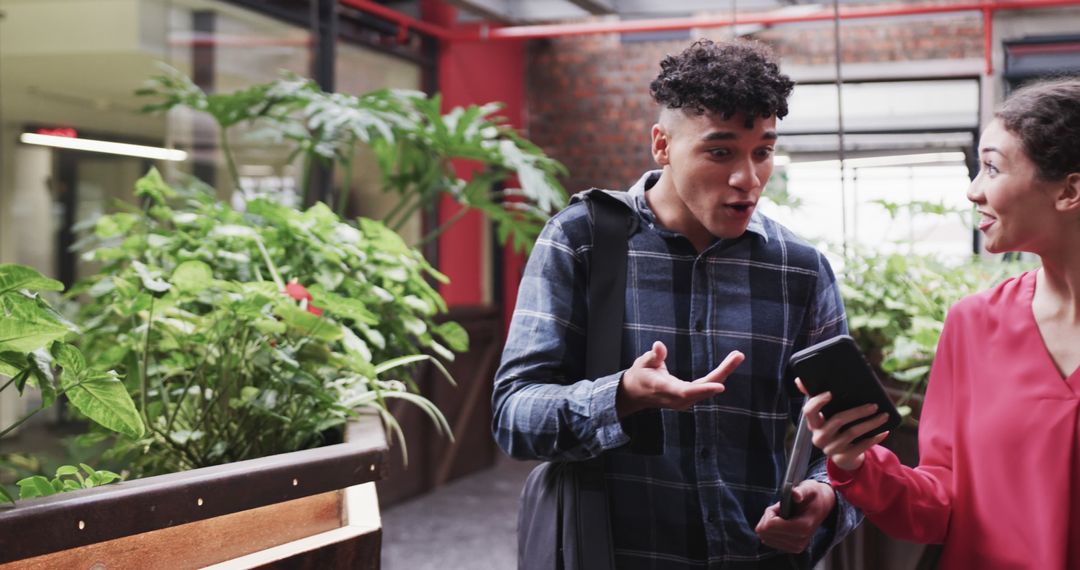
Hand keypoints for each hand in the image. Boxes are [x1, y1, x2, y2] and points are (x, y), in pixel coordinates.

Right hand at [616, 341, 743, 417]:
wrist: (636, 394)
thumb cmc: (640, 375)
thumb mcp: (642, 363)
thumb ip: (653, 356)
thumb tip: (659, 345)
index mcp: (664, 390)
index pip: (686, 392)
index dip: (703, 389)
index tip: (720, 386)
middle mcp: (677, 398)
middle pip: (703, 389)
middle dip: (722, 372)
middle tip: (738, 356)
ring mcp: (684, 401)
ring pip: (708, 388)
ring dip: (724, 372)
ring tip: (737, 356)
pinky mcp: (689, 398)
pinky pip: (707, 387)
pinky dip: (719, 376)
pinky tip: (729, 364)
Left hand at [755, 480, 835, 552]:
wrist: (822, 505)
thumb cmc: (813, 496)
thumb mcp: (808, 488)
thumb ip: (801, 491)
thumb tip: (796, 495)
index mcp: (803, 527)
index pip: (770, 525)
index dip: (770, 512)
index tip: (779, 506)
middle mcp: (799, 541)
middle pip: (765, 532)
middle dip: (768, 518)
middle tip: (780, 510)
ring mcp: (796, 547)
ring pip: (765, 537)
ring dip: (769, 524)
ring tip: (782, 516)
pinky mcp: (792, 549)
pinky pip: (770, 541)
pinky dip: (771, 531)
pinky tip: (782, 523)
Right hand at [796, 378, 889, 471]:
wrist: (842, 456)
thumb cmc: (834, 429)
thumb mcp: (824, 416)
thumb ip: (814, 398)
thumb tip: (799, 380)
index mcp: (813, 424)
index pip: (809, 411)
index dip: (818, 402)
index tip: (831, 393)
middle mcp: (819, 437)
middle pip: (838, 420)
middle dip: (858, 411)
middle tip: (874, 405)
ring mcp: (831, 449)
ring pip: (852, 433)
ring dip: (870, 423)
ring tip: (883, 416)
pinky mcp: (843, 458)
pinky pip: (861, 447)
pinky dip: (874, 438)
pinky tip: (883, 431)